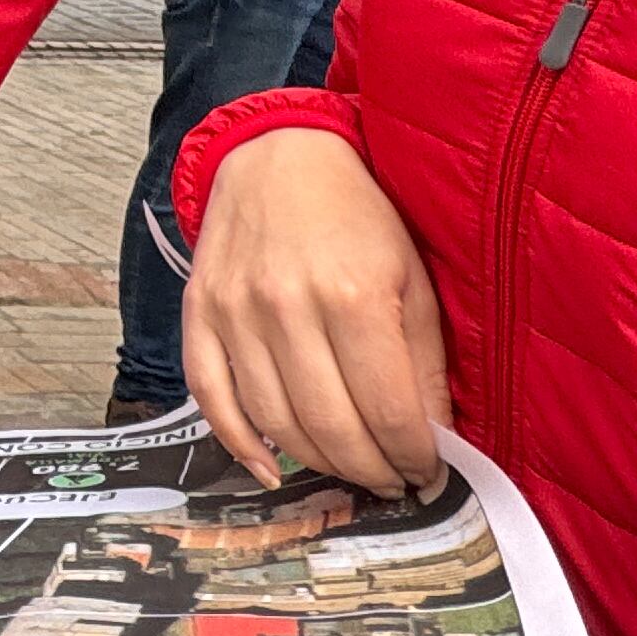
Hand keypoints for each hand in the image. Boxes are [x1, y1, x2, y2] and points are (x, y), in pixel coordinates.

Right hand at [183, 125, 447, 495]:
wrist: (281, 154)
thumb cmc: (358, 213)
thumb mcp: (412, 276)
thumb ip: (424, 362)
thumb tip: (436, 439)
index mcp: (353, 294)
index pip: (388, 410)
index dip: (413, 457)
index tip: (428, 474)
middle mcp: (288, 305)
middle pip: (331, 426)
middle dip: (371, 469)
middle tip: (393, 481)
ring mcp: (236, 310)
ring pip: (275, 421)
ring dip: (318, 463)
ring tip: (349, 470)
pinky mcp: (200, 311)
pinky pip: (210, 394)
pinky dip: (238, 442)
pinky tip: (271, 467)